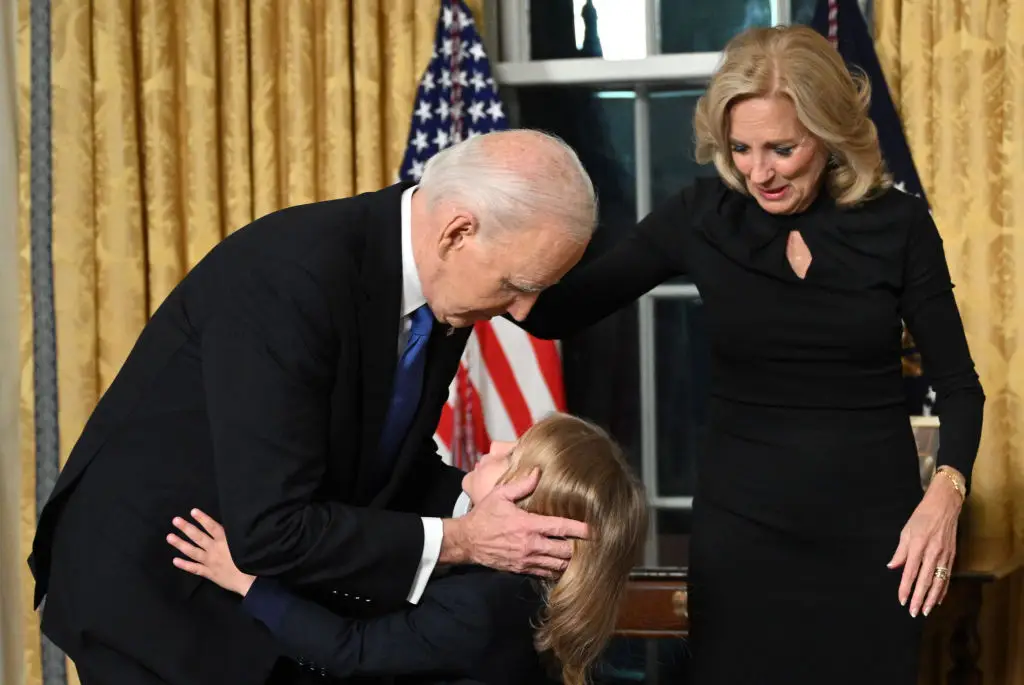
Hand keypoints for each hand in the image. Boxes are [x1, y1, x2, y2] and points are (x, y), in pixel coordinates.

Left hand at [166, 508, 255, 596]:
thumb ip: (235, 537)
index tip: (193, 511)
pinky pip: (195, 569)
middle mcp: (215, 550)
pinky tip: (175, 561)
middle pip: (199, 537)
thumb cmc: (251, 561)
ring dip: (180, 544)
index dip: (203, 519)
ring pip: (193, 551)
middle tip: (175, 520)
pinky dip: (185, 565)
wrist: (251, 581)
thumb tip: (230, 525)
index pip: (212, 527)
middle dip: (187, 528)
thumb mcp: (245, 544)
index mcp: (225, 542)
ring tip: (169, 537)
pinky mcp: (209, 573)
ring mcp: (210, 562)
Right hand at [443, 467, 588, 578]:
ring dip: (571, 562)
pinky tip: (565, 567)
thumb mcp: (500, 495)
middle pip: (564, 551)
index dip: (580, 529)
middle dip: (580, 549)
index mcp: (528, 525)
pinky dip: (557, 570)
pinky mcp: (522, 569)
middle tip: (593, 544)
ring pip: (557, 565)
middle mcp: (530, 545)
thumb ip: (521, 485)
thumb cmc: (484, 516)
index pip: (560, 528)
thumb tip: (538, 471)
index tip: (594, 529)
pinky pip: (545, 573)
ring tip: (584, 557)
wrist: (467, 541)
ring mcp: (527, 560)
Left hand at [887, 472, 962, 616]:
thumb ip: (900, 552)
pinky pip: (947, 577)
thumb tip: (892, 567)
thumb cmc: (921, 517)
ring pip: (938, 582)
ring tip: (925, 610)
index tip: (901, 600)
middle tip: (913, 612)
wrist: (944, 506)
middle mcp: (932, 553)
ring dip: (931, 598)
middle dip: (918, 598)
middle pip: (925, 581)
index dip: (905, 588)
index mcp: (917, 546)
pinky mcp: (952, 556)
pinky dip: (942, 590)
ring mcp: (944, 556)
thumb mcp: (906, 531)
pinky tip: (937, 600)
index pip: (910, 572)